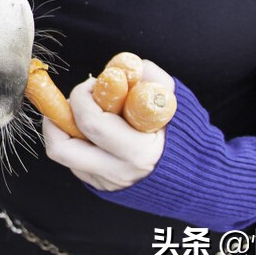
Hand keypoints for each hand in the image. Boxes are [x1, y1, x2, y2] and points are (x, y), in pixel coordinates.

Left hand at [41, 60, 173, 190]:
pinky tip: (95, 131)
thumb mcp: (174, 102)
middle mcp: (118, 172)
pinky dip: (77, 142)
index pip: (90, 122)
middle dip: (56, 116)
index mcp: (138, 152)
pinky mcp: (101, 188)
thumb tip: (122, 66)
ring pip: (64, 154)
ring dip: (64, 129)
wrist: (199, 178)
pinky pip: (75, 162)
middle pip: (61, 147)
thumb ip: (150, 79)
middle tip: (71, 101)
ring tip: (82, 113)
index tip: (93, 84)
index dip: (83, 95)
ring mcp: (108, 183)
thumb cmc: (185, 136)